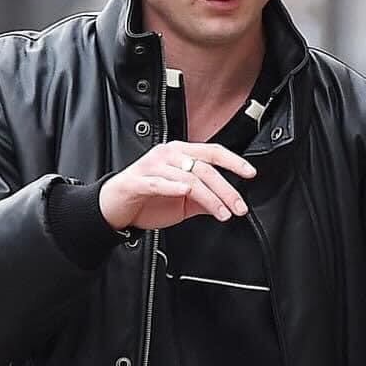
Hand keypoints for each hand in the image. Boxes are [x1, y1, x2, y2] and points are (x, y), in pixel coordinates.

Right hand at [98, 143, 256, 232]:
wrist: (115, 208)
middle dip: (226, 189)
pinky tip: (186, 192)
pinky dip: (174, 187)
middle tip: (239, 207)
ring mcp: (152, 166)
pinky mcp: (139, 181)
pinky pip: (160, 182)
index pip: (212, 152)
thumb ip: (205, 199)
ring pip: (188, 178)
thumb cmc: (148, 200)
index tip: (250, 173)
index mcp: (181, 154)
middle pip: (204, 168)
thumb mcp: (184, 201)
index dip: (233, 162)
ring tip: (222, 213)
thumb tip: (229, 203)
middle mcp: (168, 155)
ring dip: (209, 197)